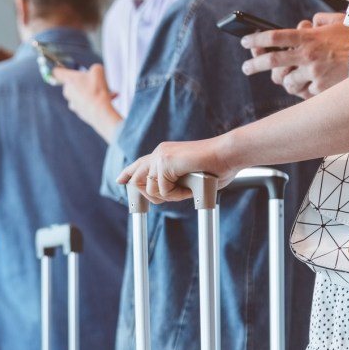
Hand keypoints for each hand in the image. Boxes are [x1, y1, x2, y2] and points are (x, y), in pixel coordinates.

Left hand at [53, 64, 121, 141]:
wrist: (100, 111)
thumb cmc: (96, 90)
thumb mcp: (98, 70)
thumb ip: (94, 68)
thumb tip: (95, 71)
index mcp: (68, 80)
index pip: (57, 72)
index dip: (60, 69)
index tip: (61, 68)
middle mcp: (68, 92)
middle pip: (73, 83)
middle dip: (85, 81)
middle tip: (96, 81)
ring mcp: (73, 103)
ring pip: (83, 94)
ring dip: (94, 91)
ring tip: (108, 90)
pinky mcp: (80, 112)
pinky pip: (88, 103)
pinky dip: (97, 100)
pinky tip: (110, 98)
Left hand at [117, 138, 233, 203]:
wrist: (228, 154)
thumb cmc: (217, 166)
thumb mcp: (188, 175)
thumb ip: (174, 180)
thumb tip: (164, 194)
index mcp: (164, 153)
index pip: (140, 164)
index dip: (129, 173)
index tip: (120, 180)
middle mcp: (159, 153)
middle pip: (137, 180)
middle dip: (152, 196)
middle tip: (176, 195)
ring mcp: (161, 157)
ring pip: (150, 189)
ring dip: (169, 196)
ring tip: (187, 189)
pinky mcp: (165, 163)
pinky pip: (163, 190)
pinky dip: (177, 195)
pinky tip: (190, 187)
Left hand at [241, 13, 348, 98]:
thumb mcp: (340, 22)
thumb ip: (319, 21)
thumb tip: (306, 24)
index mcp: (310, 37)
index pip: (274, 37)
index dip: (256, 39)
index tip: (245, 41)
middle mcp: (309, 56)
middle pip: (271, 61)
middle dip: (253, 65)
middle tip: (246, 67)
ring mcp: (315, 75)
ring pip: (286, 82)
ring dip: (284, 80)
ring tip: (283, 78)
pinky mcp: (323, 91)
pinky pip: (304, 93)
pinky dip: (303, 89)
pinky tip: (305, 85)